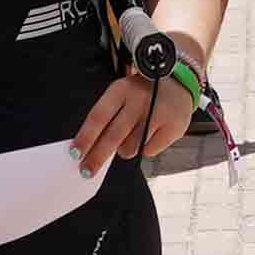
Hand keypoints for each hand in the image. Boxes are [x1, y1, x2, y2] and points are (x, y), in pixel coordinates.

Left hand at [75, 66, 191, 167]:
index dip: (85, 138)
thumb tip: (87, 148)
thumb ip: (107, 117)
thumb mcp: (121, 94)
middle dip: (96, 157)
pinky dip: (146, 148)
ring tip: (132, 136)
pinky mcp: (173, 127)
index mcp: (121, 90)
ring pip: (130, 148)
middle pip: (112, 136)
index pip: (98, 117)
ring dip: (125, 149)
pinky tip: (151, 134)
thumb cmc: (142, 94)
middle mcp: (139, 100)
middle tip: (86, 171)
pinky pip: (149, 152)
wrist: (179, 83)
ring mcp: (158, 114)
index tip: (75, 154)